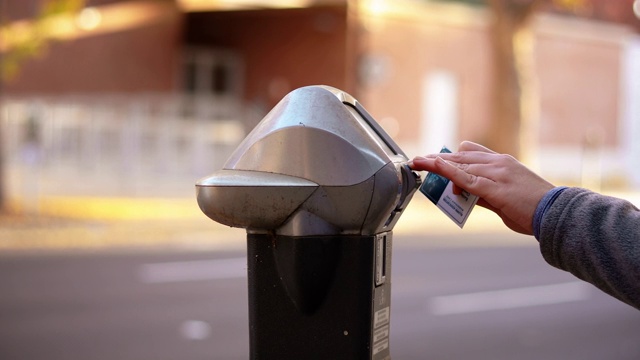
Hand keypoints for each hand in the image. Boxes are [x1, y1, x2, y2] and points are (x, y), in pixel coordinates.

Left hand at [410, 141, 553, 234]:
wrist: (556, 213)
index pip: (471, 152)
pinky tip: (434, 167)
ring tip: (417, 163)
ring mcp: (496, 172)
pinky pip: (465, 177)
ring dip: (437, 164)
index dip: (451, 156)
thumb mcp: (504, 199)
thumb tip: (463, 194)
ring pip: (459, 164)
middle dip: (438, 159)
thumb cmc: (534, 209)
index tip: (435, 158)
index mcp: (503, 163)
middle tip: (418, 161)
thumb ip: (483, 194)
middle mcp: (498, 162)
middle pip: (460, 156)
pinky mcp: (494, 186)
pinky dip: (447, 171)